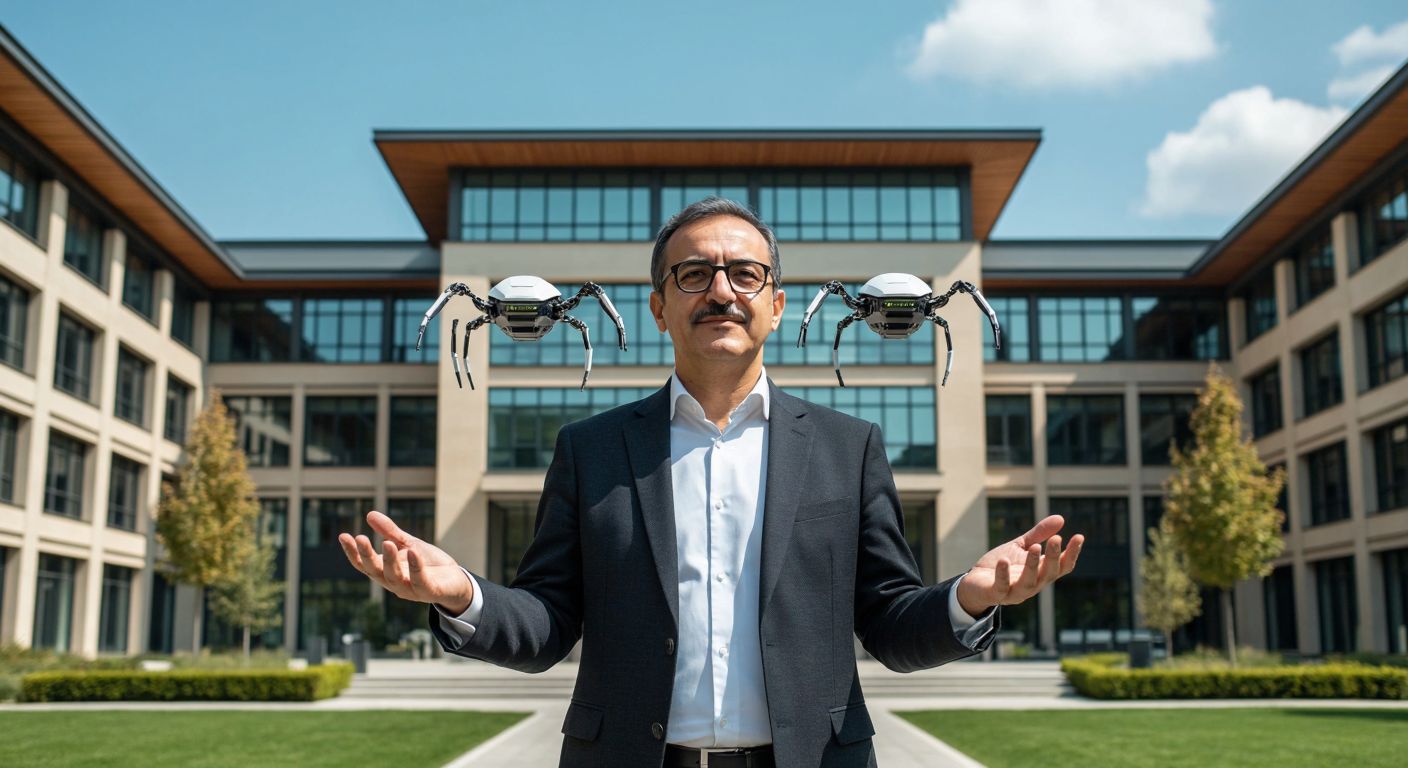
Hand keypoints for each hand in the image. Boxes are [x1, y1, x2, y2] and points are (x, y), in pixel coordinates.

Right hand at [338, 510, 474, 614]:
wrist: (456, 580)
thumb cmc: (428, 563)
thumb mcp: (408, 544)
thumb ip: (390, 532)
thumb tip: (370, 514)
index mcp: (386, 571)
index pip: (364, 564)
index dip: (353, 552)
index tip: (344, 536)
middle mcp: (394, 583)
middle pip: (375, 571)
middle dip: (367, 555)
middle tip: (360, 538)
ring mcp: (410, 590)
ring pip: (394, 578)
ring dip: (389, 561)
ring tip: (387, 543)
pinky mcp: (429, 592)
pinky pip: (420, 581)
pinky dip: (415, 568)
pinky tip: (412, 553)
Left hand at [956, 514, 1082, 618]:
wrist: (975, 582)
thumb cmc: (1003, 564)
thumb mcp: (1021, 546)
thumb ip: (1039, 535)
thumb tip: (1061, 518)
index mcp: (1041, 573)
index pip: (1062, 566)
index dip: (1072, 553)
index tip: (1079, 536)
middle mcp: (1033, 585)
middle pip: (1048, 573)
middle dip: (1053, 556)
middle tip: (1056, 538)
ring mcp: (1015, 592)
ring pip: (1029, 582)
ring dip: (1032, 565)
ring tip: (1034, 547)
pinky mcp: (996, 594)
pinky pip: (1002, 587)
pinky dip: (1003, 575)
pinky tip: (1004, 561)